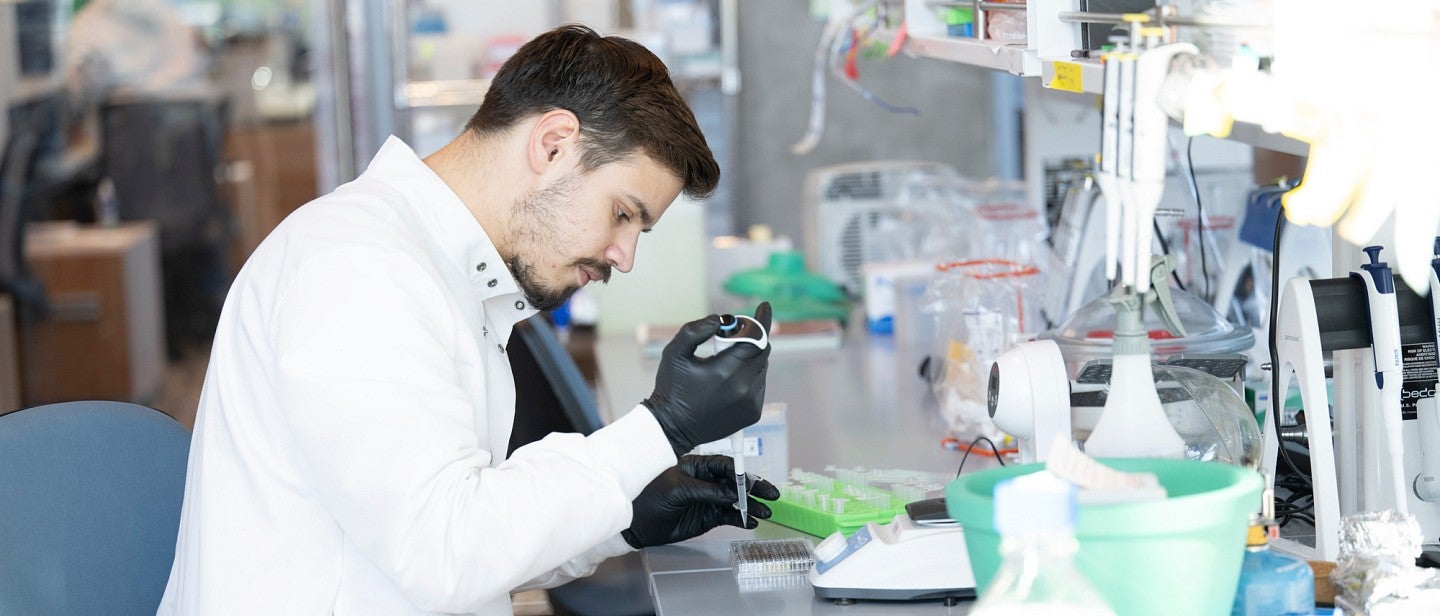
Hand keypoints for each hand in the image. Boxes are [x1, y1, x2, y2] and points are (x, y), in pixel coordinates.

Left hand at [621, 455, 780, 548]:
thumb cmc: (650, 496)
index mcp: (697, 466)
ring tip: (766, 511)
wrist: (636, 524)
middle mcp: (706, 481)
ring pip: (736, 501)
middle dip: (754, 488)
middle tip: (772, 494)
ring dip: (751, 505)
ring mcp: (709, 499)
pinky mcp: (708, 517)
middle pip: (735, 482)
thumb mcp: (677, 490)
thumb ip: (706, 491)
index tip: (754, 482)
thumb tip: (732, 494)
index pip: (725, 466)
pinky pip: (729, 516)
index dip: (741, 473)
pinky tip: (752, 521)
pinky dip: (741, 519)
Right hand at [644, 303, 771, 456]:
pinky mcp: (754, 413)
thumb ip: (694, 330)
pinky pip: (760, 385)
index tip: (765, 307)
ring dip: (749, 359)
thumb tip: (719, 321)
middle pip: (761, 351)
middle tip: (729, 341)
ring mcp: (751, 403)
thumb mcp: (674, 353)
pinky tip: (729, 381)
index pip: (756, 339)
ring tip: (724, 365)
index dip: (762, 321)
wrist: (673, 427)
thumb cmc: (672, 389)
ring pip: (761, 368)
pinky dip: (750, 376)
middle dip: (750, 340)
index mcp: (726, 371)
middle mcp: (744, 388)